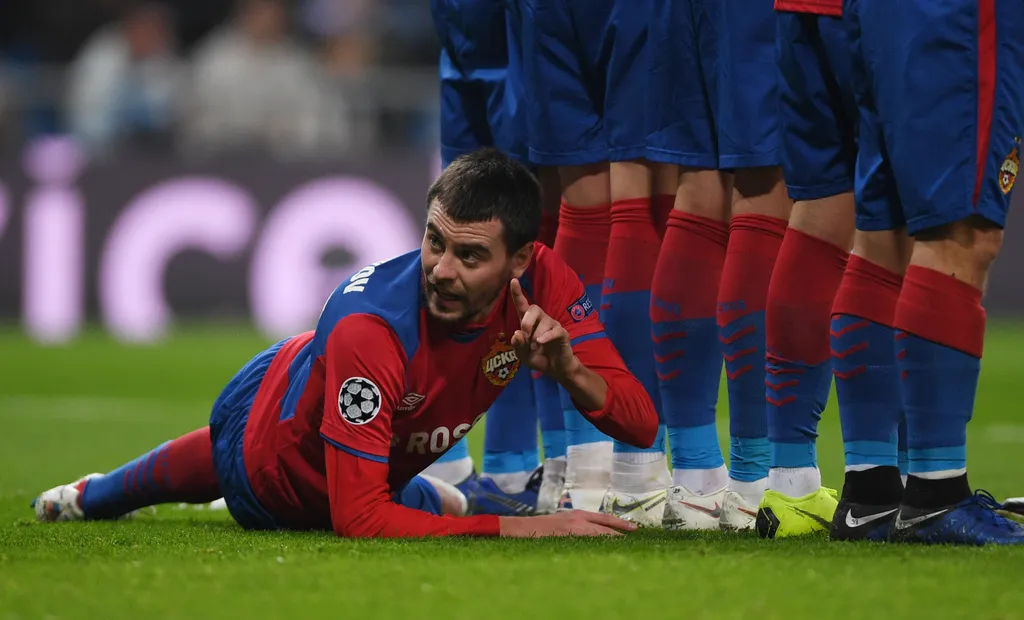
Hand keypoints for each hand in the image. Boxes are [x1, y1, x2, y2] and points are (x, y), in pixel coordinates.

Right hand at [498, 510, 637, 537]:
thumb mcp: (563, 519)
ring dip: (610, 541)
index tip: (634, 528)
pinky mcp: (566, 538)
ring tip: (623, 548)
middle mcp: (578, 520)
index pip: (604, 518)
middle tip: (634, 538)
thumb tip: (594, 532)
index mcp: (578, 514)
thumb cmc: (543, 526)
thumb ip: (578, 523)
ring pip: (598, 536)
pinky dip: (596, 548)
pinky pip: (586, 545)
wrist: (523, 528)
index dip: (619, 523)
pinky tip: (603, 554)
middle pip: (605, 526)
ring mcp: (573, 529)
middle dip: (619, 533)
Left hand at [509, 278, 578, 379]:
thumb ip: (518, 345)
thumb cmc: (538, 357)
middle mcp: (541, 320)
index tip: (513, 280)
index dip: (517, 293)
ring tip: (535, 347)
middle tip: (525, 336)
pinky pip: (554, 330)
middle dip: (527, 322)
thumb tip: (517, 333)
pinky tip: (541, 343)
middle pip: (534, 308)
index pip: (522, 305)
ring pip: (544, 321)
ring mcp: (552, 325)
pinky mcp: (562, 333)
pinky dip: (546, 337)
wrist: (555, 369)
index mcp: (529, 322)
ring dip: (536, 336)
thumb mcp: (523, 355)